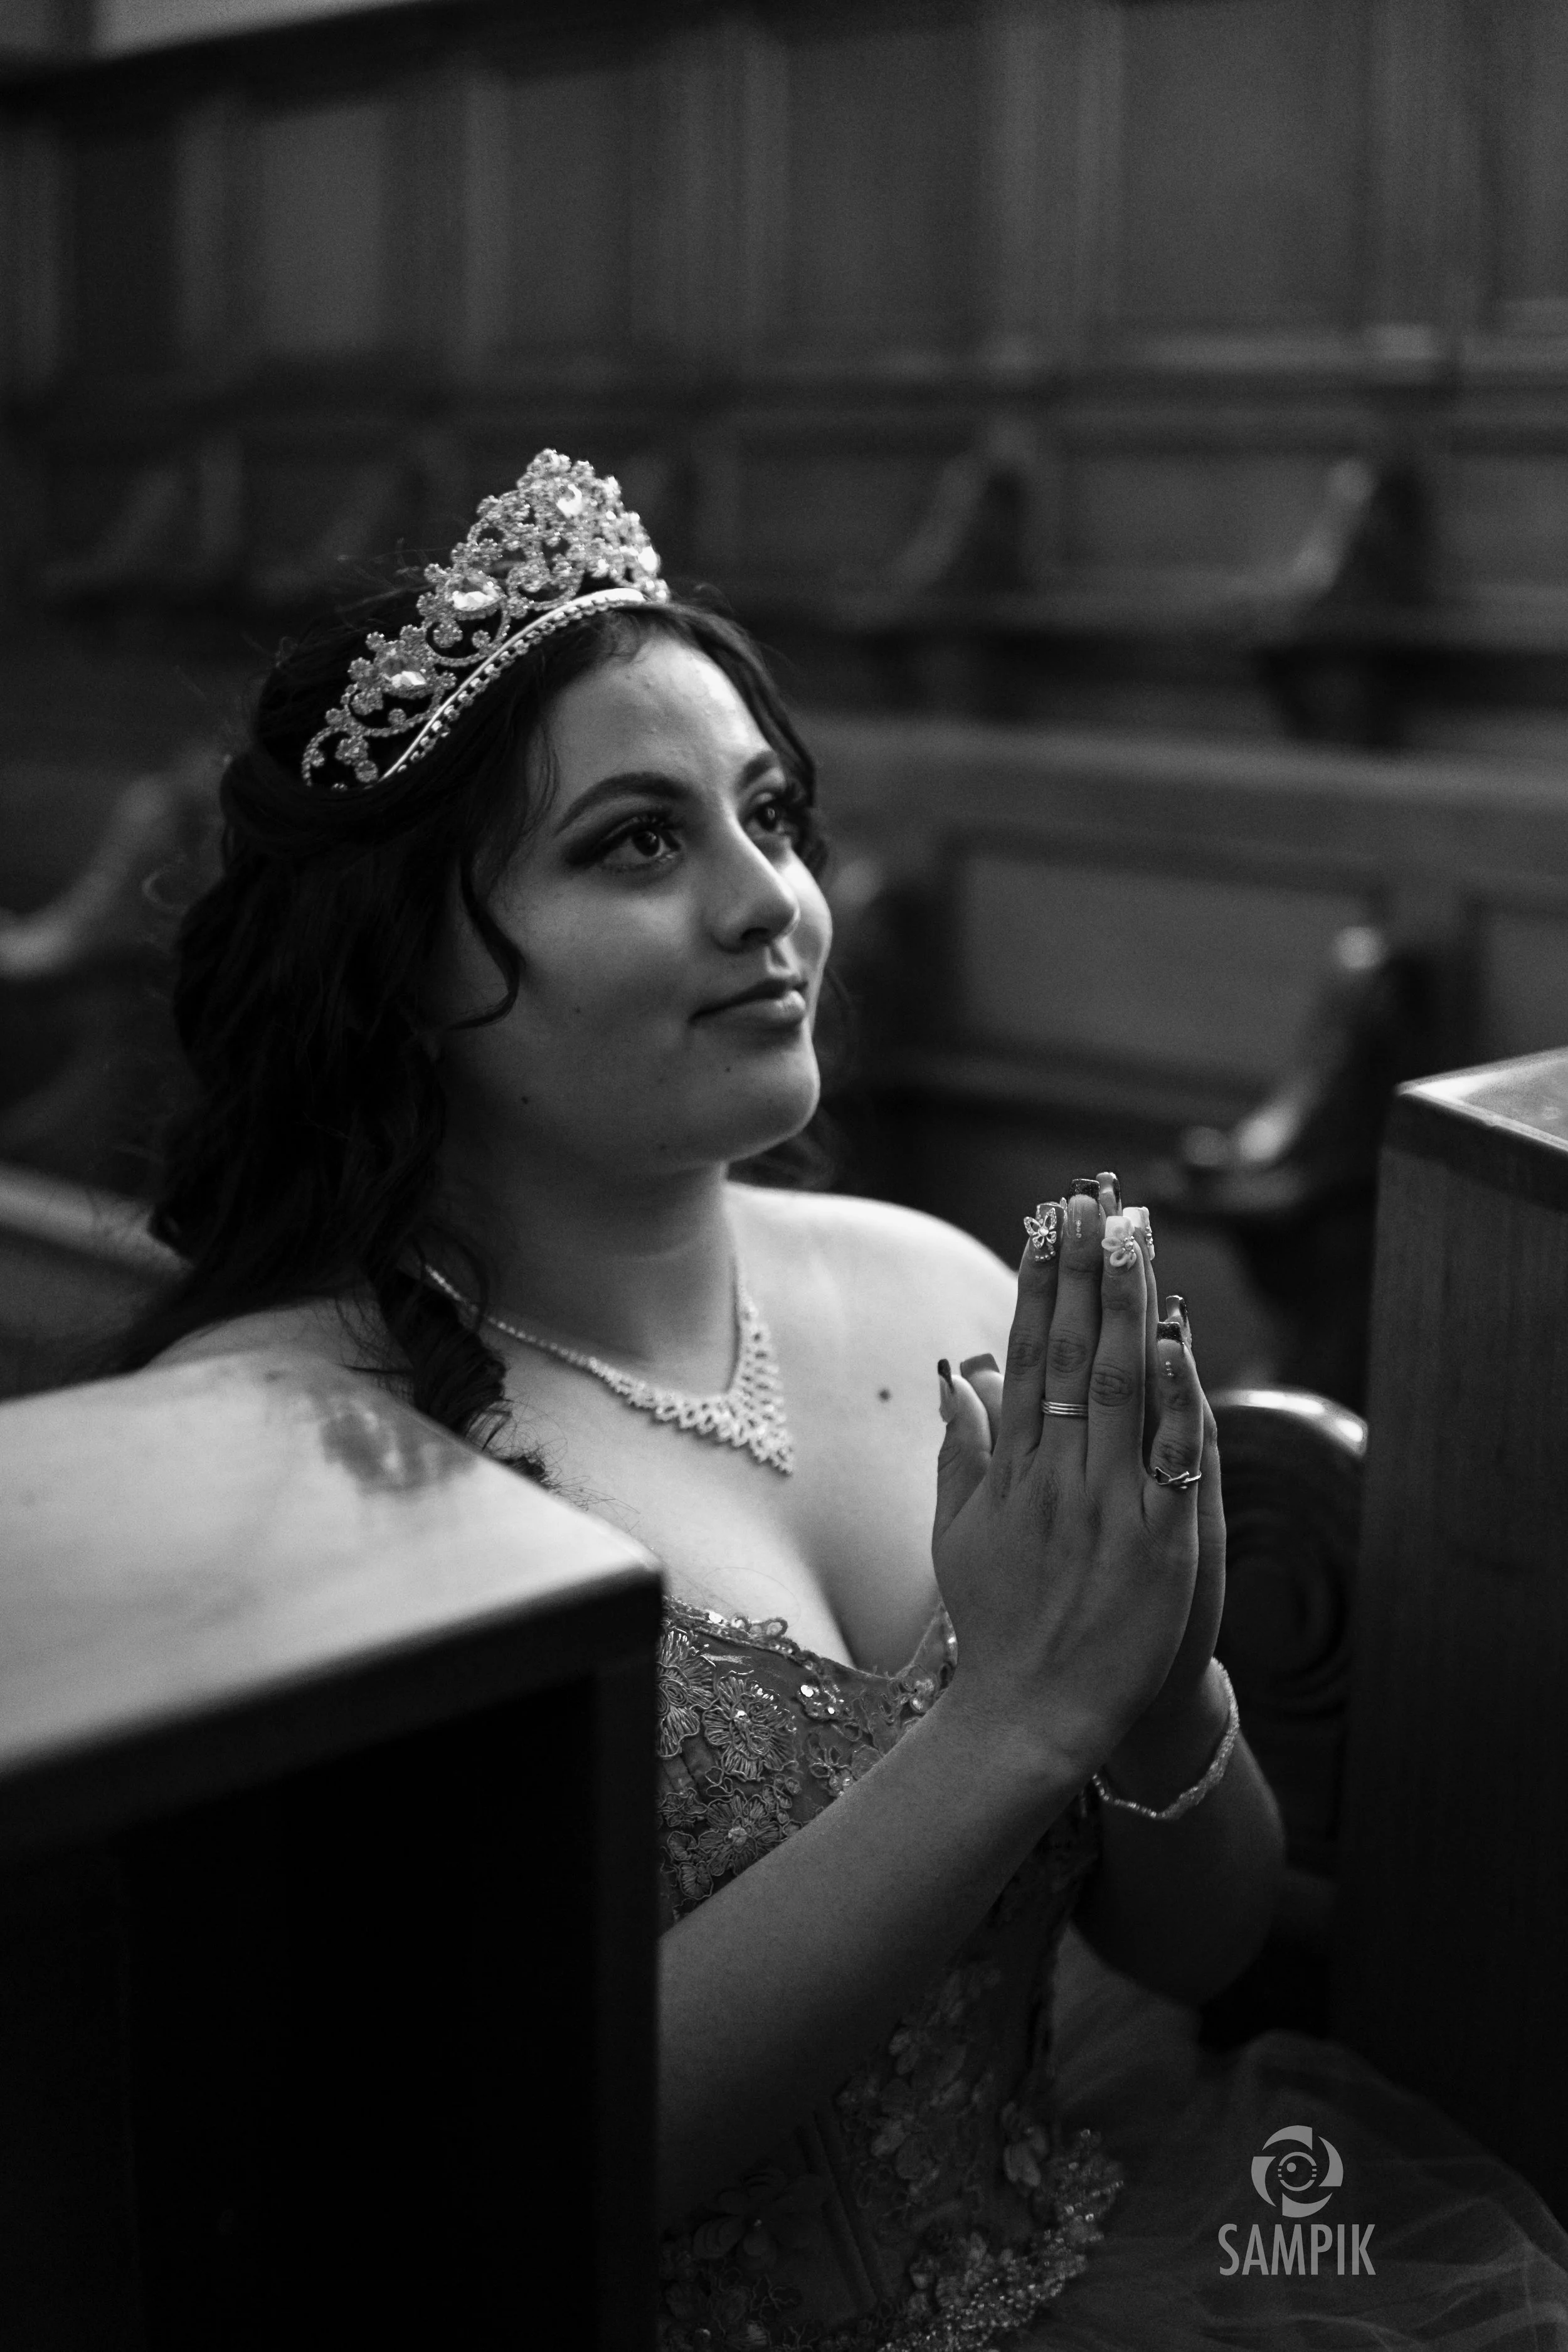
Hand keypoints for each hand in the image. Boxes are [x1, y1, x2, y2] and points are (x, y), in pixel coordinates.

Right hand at [930, 1190, 1211, 1783]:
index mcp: (1008, 1473)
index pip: (1024, 1359)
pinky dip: (1176, 1397)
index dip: (1036, 1286)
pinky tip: (1179, 1339)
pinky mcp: (1159, 1544)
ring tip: (1131, 1240)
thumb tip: (953, 1383)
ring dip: (1125, 1308)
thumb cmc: (998, 1625)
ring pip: (1117, 1389)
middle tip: (1089, 1204)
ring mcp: (1105, 1509)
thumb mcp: (957, 1536)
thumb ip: (960, 1456)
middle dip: (1079, 1273)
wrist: (1034, 1716)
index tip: (1044, 1226)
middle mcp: (1053, 1479)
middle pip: (1068, 1356)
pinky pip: (1171, 1457)